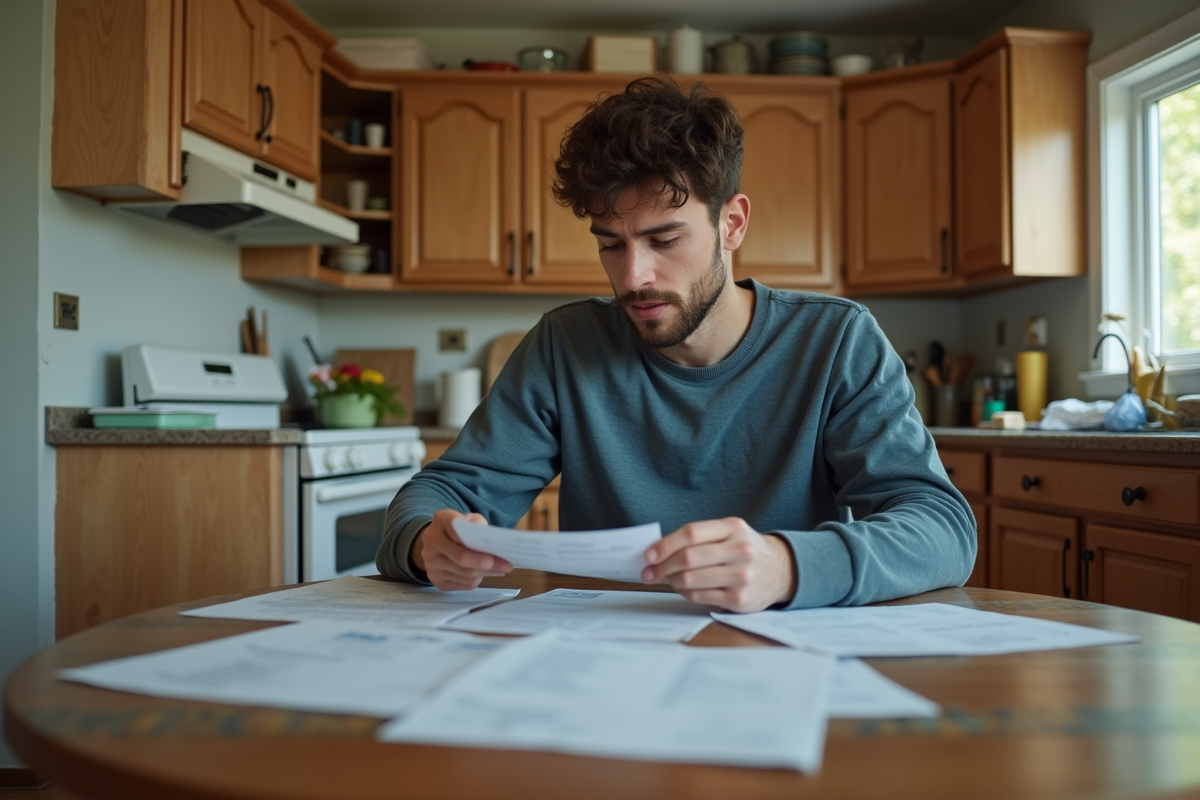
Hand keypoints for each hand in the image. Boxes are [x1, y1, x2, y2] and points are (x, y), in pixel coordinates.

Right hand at [412, 509, 512, 590]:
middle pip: (460, 556)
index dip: (471, 537)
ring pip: (463, 573)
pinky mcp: (435, 579)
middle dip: (484, 562)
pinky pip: (462, 583)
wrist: (439, 543)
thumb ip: (478, 524)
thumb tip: (490, 540)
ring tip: (501, 569)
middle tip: (505, 565)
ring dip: (485, 573)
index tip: (490, 546)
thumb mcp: (470, 520)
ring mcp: (430, 562)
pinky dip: (477, 580)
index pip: (455, 526)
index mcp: (441, 520)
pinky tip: (485, 574)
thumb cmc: (460, 530)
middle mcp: (431, 540)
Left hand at [641, 518, 796, 612]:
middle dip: (662, 566)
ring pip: (691, 579)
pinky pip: (700, 596)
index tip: (649, 554)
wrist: (782, 571)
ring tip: (665, 579)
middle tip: (649, 572)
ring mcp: (742, 576)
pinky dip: (685, 593)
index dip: (665, 544)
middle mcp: (740, 550)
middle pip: (688, 558)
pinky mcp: (740, 599)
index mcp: (734, 528)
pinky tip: (683, 588)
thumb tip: (659, 550)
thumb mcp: (730, 533)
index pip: (691, 533)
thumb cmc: (746, 550)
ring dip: (671, 581)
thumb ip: (700, 538)